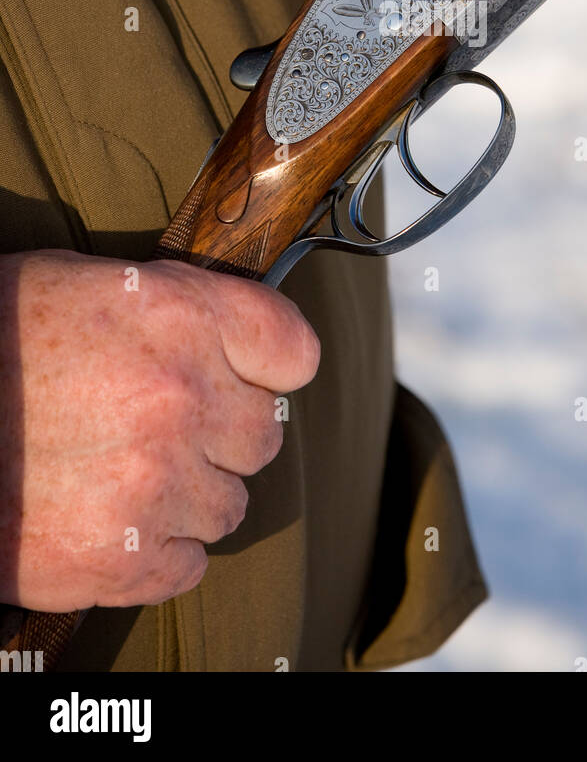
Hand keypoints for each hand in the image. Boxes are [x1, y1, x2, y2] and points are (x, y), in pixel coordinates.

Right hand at [0, 249, 319, 611]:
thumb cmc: (4, 337)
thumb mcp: (97, 285)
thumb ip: (182, 310)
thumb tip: (238, 345)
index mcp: (182, 316)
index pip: (294, 351)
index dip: (270, 368)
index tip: (248, 377)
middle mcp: (181, 397)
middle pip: (263, 436)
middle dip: (220, 436)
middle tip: (162, 429)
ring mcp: (155, 482)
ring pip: (228, 505)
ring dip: (188, 496)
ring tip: (124, 474)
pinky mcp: (121, 559)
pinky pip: (188, 566)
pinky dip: (156, 552)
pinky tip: (111, 519)